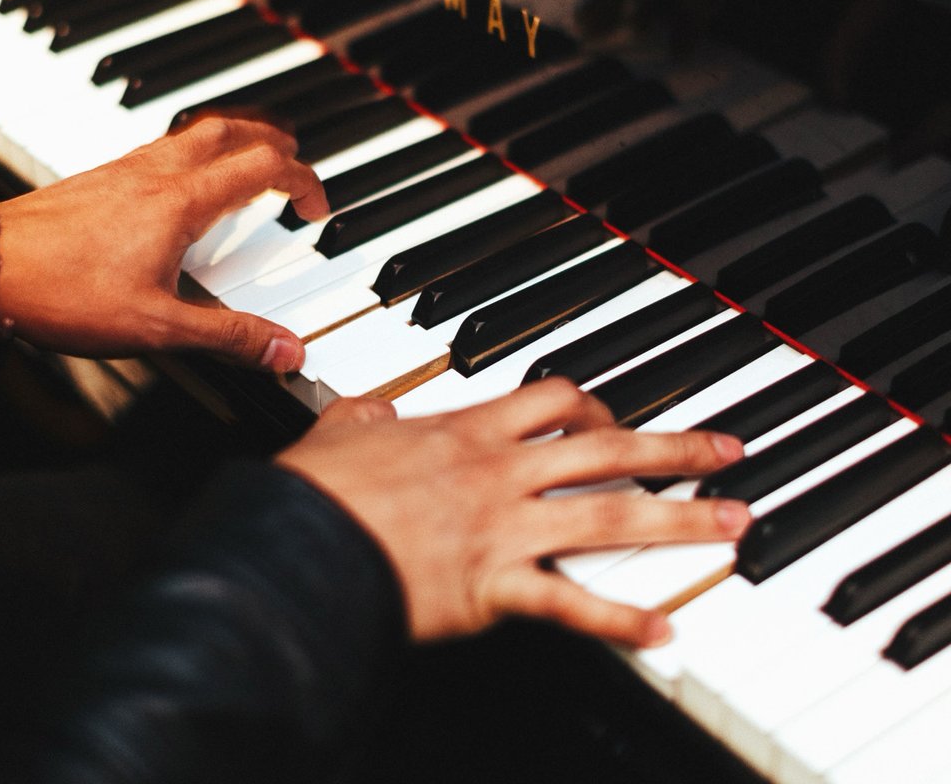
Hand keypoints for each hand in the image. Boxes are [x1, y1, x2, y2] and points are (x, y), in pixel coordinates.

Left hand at [0, 116, 327, 370]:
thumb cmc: (64, 292)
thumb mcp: (159, 326)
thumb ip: (229, 336)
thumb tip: (286, 349)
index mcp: (182, 201)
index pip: (263, 167)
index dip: (302, 180)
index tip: (315, 207)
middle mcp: (158, 173)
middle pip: (232, 129)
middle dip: (274, 140)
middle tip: (295, 160)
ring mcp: (128, 170)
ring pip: (196, 131)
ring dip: (235, 137)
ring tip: (251, 159)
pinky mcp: (104, 177)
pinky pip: (165, 145)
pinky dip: (197, 149)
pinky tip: (186, 182)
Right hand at [277, 379, 750, 646]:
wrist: (298, 547)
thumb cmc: (319, 490)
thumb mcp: (341, 429)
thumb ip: (367, 413)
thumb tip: (374, 409)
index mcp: (469, 431)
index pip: (556, 399)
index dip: (600, 405)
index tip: (619, 419)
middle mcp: (500, 473)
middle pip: (609, 450)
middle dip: (676, 450)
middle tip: (727, 451)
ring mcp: (503, 529)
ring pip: (610, 518)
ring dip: (680, 521)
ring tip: (732, 524)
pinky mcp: (493, 588)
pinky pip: (571, 605)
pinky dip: (619, 621)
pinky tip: (662, 631)